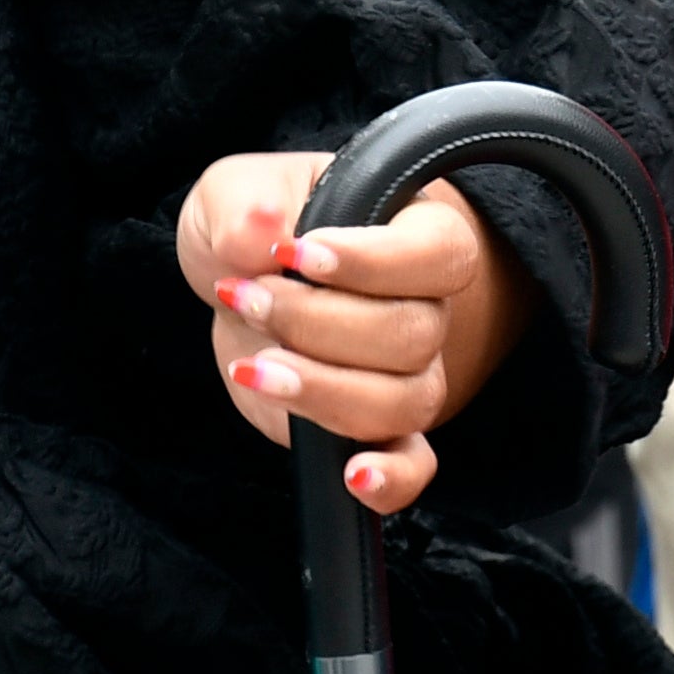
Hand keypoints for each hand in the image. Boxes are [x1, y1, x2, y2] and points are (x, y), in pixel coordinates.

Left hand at [176, 153, 539, 514]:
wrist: (240, 280)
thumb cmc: (253, 226)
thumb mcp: (235, 193)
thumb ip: (245, 203)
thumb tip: (262, 229)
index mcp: (417, 235)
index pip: (438, 255)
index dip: (372, 262)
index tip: (296, 254)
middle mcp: (428, 309)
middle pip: (410, 334)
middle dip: (315, 324)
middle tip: (246, 298)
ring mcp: (407, 375)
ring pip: (403, 401)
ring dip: (323, 390)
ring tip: (253, 368)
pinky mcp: (372, 429)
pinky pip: (413, 466)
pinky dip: (392, 480)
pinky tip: (353, 478)